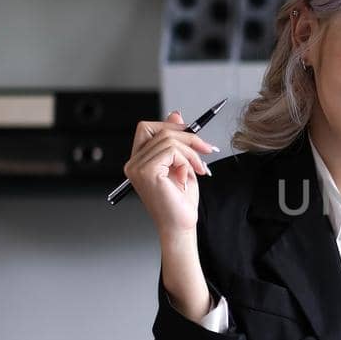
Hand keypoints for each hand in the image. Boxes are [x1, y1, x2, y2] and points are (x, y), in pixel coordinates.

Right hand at [122, 110, 218, 238]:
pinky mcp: (147, 171)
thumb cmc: (181, 202)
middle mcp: (133, 163)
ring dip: (192, 152)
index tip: (194, 136)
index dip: (171, 126)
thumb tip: (176, 114)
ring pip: (169, 139)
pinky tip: (192, 174)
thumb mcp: (182, 164)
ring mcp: (137, 167)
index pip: (148, 128)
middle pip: (159, 129)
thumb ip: (177, 141)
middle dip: (187, 136)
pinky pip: (172, 150)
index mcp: (138, 160)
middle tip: (207, 149)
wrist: (181, 225)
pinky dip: (187, 159)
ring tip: (201, 168)